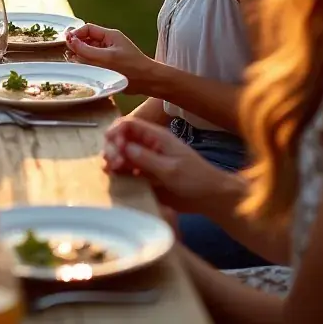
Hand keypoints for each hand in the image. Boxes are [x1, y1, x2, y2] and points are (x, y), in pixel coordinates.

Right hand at [65, 23, 156, 94]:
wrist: (149, 82)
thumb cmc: (131, 68)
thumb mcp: (106, 58)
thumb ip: (86, 50)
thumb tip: (69, 40)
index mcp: (110, 35)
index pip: (87, 29)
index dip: (76, 34)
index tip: (67, 43)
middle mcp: (109, 42)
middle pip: (87, 40)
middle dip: (77, 46)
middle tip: (69, 55)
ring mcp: (109, 53)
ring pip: (90, 51)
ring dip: (81, 56)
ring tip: (75, 63)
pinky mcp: (110, 64)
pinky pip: (94, 61)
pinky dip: (87, 64)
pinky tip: (84, 70)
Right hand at [103, 116, 234, 214]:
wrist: (210, 199)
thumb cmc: (196, 180)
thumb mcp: (171, 169)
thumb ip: (146, 158)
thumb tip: (122, 147)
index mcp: (156, 137)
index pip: (129, 124)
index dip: (116, 131)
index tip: (113, 145)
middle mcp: (148, 145)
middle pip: (120, 138)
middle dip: (112, 147)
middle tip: (114, 163)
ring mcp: (145, 160)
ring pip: (120, 154)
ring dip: (112, 159)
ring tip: (112, 170)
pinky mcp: (144, 175)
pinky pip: (125, 170)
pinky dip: (117, 171)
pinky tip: (114, 177)